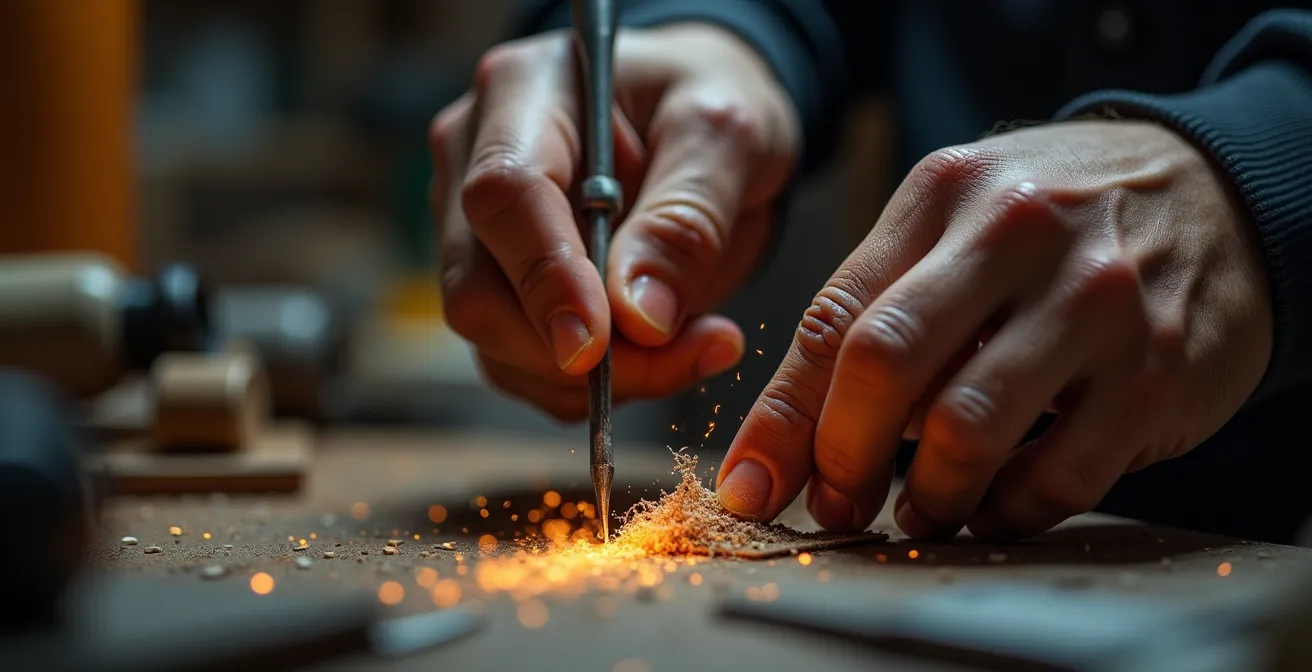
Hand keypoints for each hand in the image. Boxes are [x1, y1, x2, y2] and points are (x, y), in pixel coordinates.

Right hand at [430, 24, 797, 418]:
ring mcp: (472, 230)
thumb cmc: (710, 106)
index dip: (545, 276)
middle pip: (478, 288)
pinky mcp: (498, 288)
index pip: (504, 195)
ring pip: (496, 345)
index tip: (598, 346)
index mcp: (523, 93)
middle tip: (689, 353)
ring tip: (698, 346)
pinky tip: (664, 355)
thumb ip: (686, 218)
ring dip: (596, 379)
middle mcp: (471, 160)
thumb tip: (638, 318)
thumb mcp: (726, 136)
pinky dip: (593, 386)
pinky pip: (524, 367)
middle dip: (575, 352)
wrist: (702, 126)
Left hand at [716, 120, 1272, 538]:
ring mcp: (1094, 301)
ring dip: (927, 496)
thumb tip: (797, 437)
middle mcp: (1016, 234)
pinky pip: (1059, 476)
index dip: (781, 420)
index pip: (835, 318)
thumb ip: (881, 306)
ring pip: (967, 428)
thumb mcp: (960, 222)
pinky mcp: (1158, 370)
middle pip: (884, 364)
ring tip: (921, 511)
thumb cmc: (1054, 224)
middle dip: (841, 457)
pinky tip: (995, 508)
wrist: (1217, 194)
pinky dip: (1009, 512)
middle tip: (836, 504)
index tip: (750, 486)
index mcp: (943, 195)